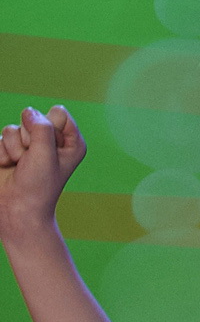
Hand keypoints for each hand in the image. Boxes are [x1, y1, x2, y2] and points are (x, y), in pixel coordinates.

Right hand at [0, 105, 85, 236]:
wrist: (15, 210)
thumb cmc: (38, 186)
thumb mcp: (45, 154)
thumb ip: (41, 127)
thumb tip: (29, 111)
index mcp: (71, 141)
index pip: (58, 113)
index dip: (48, 128)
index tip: (49, 150)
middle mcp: (51, 141)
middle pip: (32, 118)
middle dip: (27, 139)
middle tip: (30, 161)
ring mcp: (29, 146)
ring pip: (12, 128)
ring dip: (12, 148)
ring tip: (19, 166)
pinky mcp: (9, 151)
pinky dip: (1, 153)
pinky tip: (7, 167)